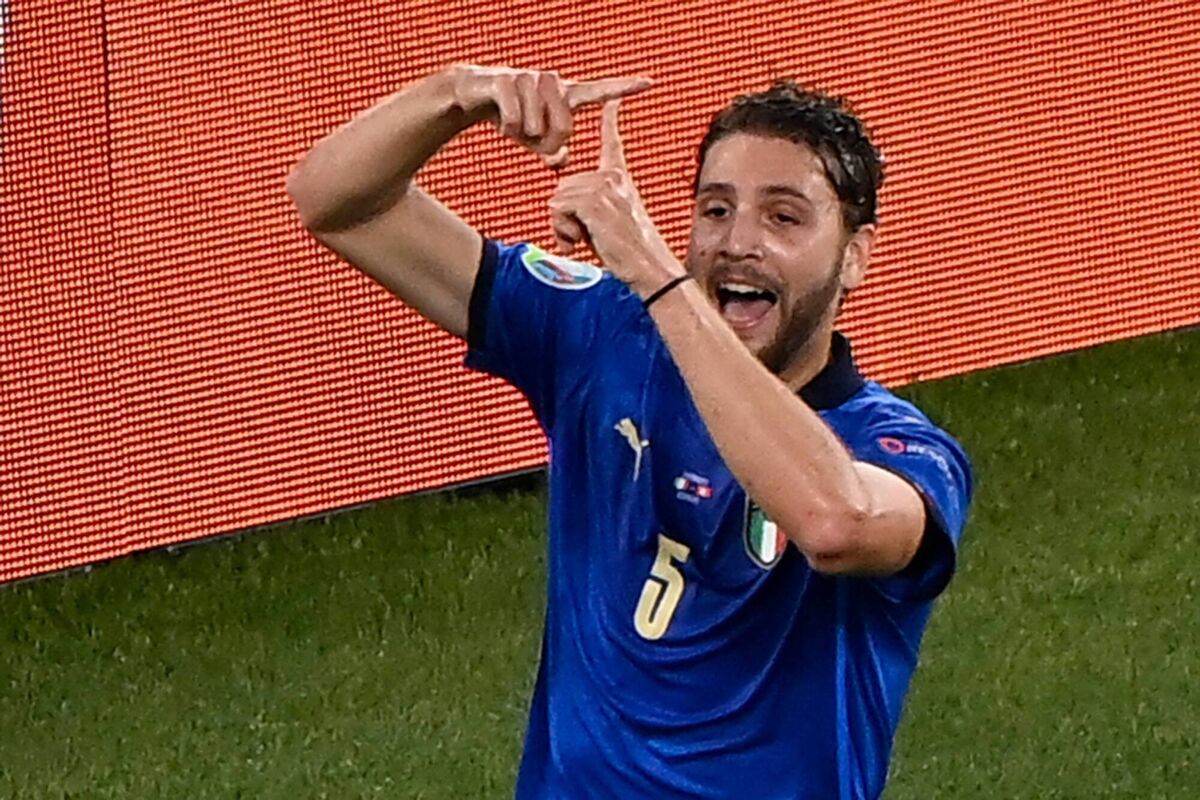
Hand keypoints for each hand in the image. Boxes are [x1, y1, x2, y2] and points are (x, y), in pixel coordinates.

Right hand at [445, 65, 651, 167]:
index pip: (599, 92)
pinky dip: (508, 129)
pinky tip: (502, 120)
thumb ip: (553, 152)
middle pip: (564, 128)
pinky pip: (514, 118)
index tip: (649, 83)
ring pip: (537, 124)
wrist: (474, 94)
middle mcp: (553, 82)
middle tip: (533, 137)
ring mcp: (530, 77)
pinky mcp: (506, 79)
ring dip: (524, 135)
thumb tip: (562, 160)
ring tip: (515, 124)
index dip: (623, 88)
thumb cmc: (514, 118)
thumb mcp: (537, 141)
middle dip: (548, 143)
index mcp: (566, 96)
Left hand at [548, 101, 678, 294]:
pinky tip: (580, 244)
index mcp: (620, 179)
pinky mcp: (593, 201)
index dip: (610, 120)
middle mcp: (612, 177)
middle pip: (563, 186)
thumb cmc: (630, 252)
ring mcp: (603, 187)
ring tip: (587, 241)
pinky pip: (558, 210)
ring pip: (557, 199)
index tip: (612, 99)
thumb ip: (589, 206)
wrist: (649, 266)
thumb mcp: (611, 221)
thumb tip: (557, 204)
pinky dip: (562, 231)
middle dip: (565, 216)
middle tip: (585, 237)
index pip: (612, 143)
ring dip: (563, 227)